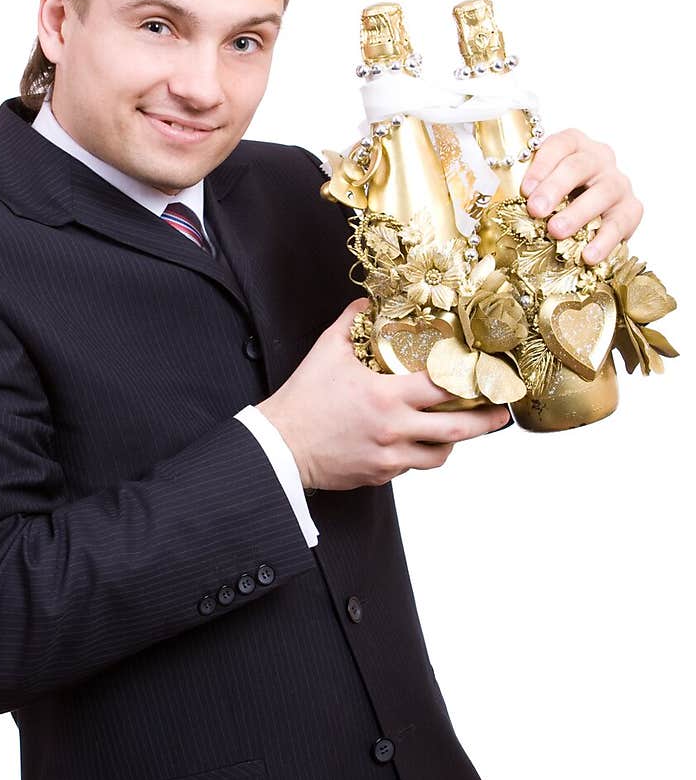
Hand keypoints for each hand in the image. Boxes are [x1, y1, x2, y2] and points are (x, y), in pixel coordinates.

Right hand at [257, 299, 510, 491]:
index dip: (472, 380)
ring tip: (460, 430)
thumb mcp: (327, 351)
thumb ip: (351, 323)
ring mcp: (389, 457)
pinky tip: (417, 441)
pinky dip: (420, 453)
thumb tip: (366, 303)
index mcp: (386, 397)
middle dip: (486, 422)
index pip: (444, 387)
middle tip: (501, 413)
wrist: (279, 446)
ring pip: (439, 455)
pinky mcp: (379, 475)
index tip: (487, 375)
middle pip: (458, 429)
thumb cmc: (302, 401)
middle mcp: (394, 430)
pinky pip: (412, 467)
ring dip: (454, 442)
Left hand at [519, 127, 642, 263]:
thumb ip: (525, 189)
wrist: (594, 216)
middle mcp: (599, 158)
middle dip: (556, 188)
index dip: (542, 165)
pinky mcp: (632, 209)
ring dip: (577, 213)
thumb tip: (488, 204)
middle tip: (536, 210)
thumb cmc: (558, 198)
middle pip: (580, 166)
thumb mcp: (540, 187)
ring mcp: (618, 183)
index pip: (559, 145)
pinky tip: (587, 255)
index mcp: (574, 145)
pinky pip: (620, 223)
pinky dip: (604, 241)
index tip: (525, 189)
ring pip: (602, 192)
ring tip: (556, 231)